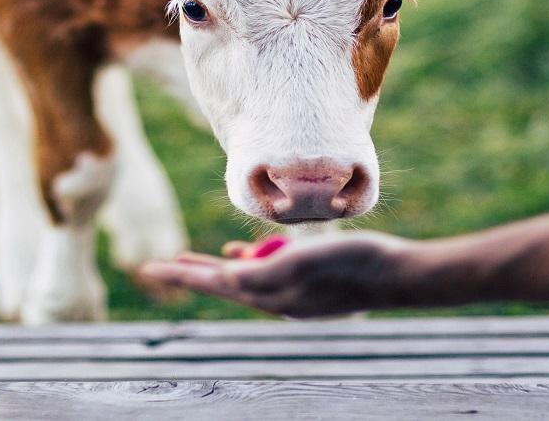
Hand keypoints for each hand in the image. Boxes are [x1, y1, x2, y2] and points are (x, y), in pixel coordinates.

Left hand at [139, 232, 414, 317]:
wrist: (396, 275)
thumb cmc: (355, 262)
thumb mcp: (309, 258)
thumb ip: (269, 268)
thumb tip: (231, 275)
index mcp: (272, 293)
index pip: (216, 282)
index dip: (184, 274)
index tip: (152, 268)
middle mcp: (277, 298)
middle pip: (223, 284)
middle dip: (192, 274)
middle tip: (159, 267)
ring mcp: (293, 293)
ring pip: (242, 280)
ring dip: (216, 269)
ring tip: (192, 261)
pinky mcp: (307, 284)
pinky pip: (266, 274)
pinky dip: (248, 262)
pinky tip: (244, 250)